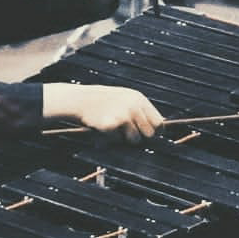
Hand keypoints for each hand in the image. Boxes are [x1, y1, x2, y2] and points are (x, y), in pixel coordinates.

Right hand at [44, 83, 162, 143]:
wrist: (80, 99)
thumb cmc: (103, 101)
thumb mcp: (124, 98)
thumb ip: (140, 110)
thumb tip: (159, 131)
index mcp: (138, 98)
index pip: (158, 123)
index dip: (155, 132)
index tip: (147, 135)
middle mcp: (133, 106)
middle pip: (149, 134)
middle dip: (141, 137)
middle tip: (128, 132)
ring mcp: (123, 115)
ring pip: (135, 140)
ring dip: (125, 138)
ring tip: (113, 127)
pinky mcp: (113, 125)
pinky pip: (119, 140)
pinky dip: (112, 138)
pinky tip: (104, 126)